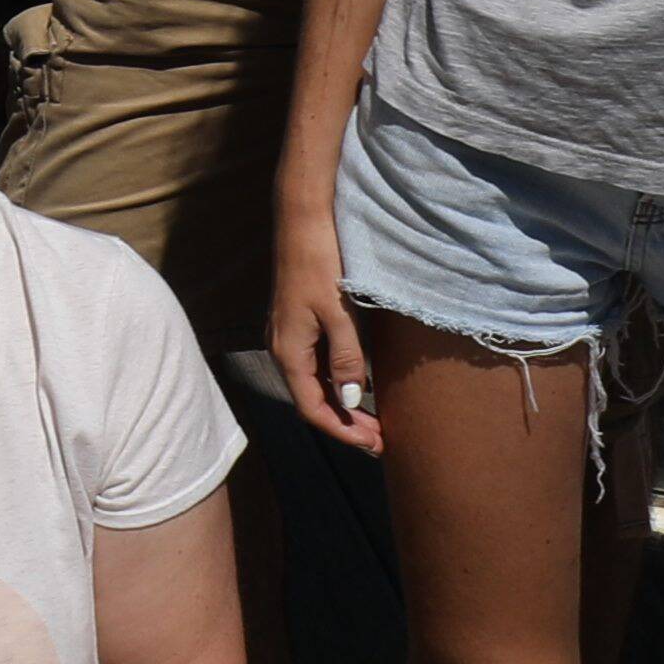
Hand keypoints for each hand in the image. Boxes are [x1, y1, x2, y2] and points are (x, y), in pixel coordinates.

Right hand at [269, 205, 388, 455]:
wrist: (303, 219)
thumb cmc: (322, 262)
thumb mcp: (339, 313)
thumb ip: (345, 358)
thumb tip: (348, 399)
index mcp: (288, 351)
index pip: (312, 408)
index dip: (342, 431)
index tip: (374, 444)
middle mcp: (283, 348)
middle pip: (312, 399)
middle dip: (345, 422)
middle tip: (380, 438)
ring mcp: (289, 334)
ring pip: (314, 382)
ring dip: (341, 403)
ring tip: (373, 418)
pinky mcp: (298, 321)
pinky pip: (316, 363)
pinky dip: (336, 380)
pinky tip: (358, 383)